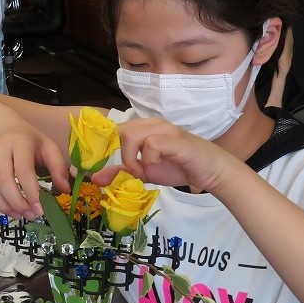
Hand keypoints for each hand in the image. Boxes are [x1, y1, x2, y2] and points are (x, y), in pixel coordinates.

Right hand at [0, 127, 70, 219]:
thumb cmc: (28, 140)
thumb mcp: (48, 147)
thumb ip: (58, 168)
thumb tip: (65, 190)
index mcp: (20, 141)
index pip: (23, 169)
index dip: (31, 192)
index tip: (40, 210)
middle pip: (2, 180)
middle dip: (17, 202)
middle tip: (30, 215)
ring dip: (4, 206)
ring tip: (19, 214)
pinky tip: (6, 206)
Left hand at [91, 117, 229, 192]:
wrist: (209, 171)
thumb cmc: (177, 167)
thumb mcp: (144, 173)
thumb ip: (121, 173)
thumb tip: (95, 179)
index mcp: (142, 128)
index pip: (113, 130)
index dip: (108, 148)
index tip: (116, 167)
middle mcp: (151, 123)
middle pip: (119, 132)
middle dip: (122, 156)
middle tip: (136, 170)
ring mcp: (164, 129)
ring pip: (131, 135)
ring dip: (133, 158)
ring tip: (145, 170)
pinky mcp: (175, 139)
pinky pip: (150, 144)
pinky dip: (149, 159)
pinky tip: (158, 165)